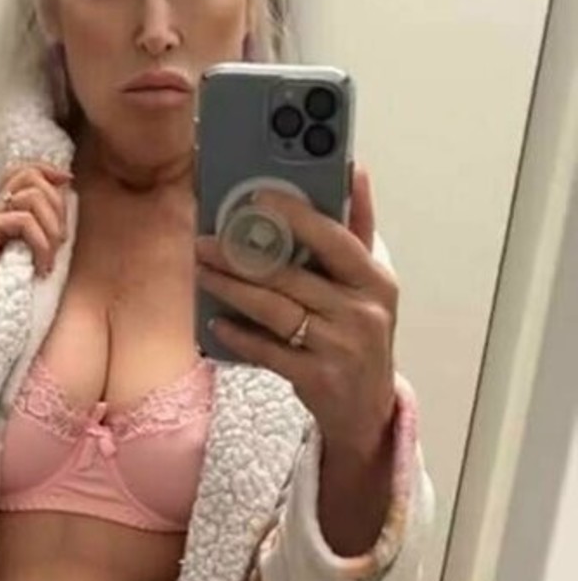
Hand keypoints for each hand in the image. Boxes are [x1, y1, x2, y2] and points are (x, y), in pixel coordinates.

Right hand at [0, 160, 71, 328]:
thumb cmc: (13, 293)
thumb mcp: (38, 250)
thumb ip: (46, 223)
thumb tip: (67, 188)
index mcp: (2, 211)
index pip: (24, 170)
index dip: (48, 171)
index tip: (68, 184)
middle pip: (30, 177)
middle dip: (57, 206)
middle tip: (60, 243)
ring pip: (31, 196)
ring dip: (51, 229)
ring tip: (50, 258)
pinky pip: (23, 221)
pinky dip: (41, 244)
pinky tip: (40, 267)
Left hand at [195, 165, 397, 455]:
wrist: (368, 410)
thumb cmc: (360, 336)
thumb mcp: (369, 285)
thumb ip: (357, 231)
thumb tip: (354, 171)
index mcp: (376, 280)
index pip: (334, 238)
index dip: (296, 215)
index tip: (258, 197)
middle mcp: (363, 311)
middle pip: (293, 275)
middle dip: (243, 255)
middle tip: (205, 241)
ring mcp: (341, 346)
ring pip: (276, 309)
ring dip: (233, 289)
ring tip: (204, 272)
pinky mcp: (318, 377)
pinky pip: (269, 350)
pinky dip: (241, 335)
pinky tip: (218, 322)